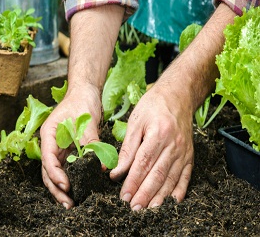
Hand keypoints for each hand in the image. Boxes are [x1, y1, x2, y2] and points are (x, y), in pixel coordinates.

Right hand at [40, 86, 101, 208]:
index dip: (56, 174)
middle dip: (57, 188)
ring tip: (72, 203)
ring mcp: (60, 148)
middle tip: (68, 204)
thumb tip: (101, 165)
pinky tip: (79, 189)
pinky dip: (73, 179)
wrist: (85, 93)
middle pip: (49, 170)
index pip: (48, 158)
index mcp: (49, 134)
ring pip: (57, 172)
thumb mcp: (87, 120)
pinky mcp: (70, 150)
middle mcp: (51, 144)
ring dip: (63, 188)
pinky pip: (69, 167)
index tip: (67, 186)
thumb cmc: (82, 101)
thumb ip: (91, 142)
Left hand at [110, 85, 193, 209]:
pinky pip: (186, 176)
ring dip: (160, 197)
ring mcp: (184, 151)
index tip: (124, 196)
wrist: (178, 96)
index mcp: (158, 135)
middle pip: (157, 175)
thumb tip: (117, 170)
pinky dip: (179, 191)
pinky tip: (172, 202)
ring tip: (149, 211)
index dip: (133, 182)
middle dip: (144, 194)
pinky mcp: (190, 155)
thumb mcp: (136, 121)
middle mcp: (173, 146)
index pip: (143, 164)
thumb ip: (128, 147)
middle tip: (134, 209)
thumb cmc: (153, 106)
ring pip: (171, 179)